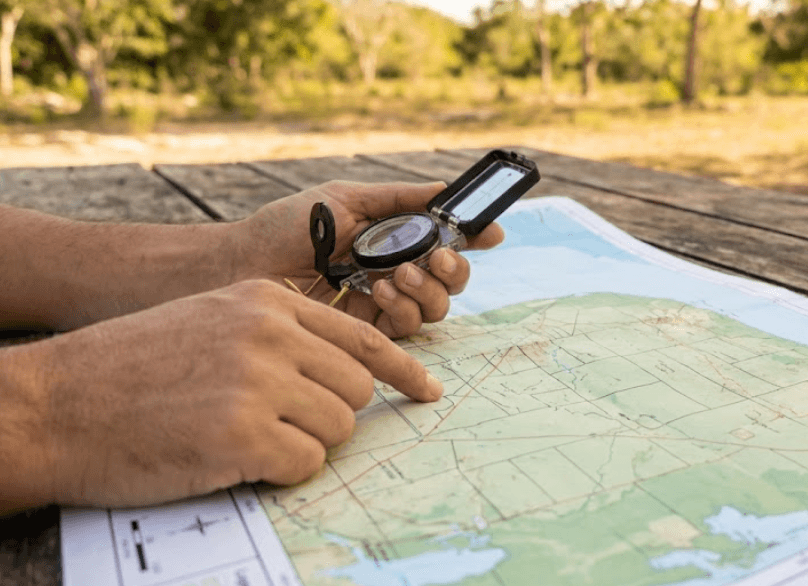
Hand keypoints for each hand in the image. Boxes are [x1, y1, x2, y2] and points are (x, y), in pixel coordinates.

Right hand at [28, 280, 441, 507]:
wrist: (54, 404)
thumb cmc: (132, 369)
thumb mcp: (210, 322)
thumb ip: (278, 334)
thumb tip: (349, 371)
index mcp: (266, 301)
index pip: (362, 336)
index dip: (401, 369)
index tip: (430, 391)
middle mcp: (270, 333)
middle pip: (356, 389)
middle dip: (328, 415)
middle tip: (277, 423)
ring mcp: (258, 382)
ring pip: (338, 428)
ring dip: (301, 443)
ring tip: (243, 436)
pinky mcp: (243, 434)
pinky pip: (306, 463)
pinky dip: (279, 470)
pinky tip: (232, 456)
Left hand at [229, 181, 504, 337]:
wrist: (243, 261)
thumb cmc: (288, 226)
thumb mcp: (346, 199)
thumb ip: (398, 198)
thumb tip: (446, 188)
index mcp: (395, 238)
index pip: (446, 241)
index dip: (474, 239)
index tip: (492, 234)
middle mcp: (396, 272)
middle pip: (451, 281)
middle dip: (456, 271)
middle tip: (440, 258)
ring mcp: (382, 304)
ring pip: (436, 309)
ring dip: (428, 291)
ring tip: (398, 274)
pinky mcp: (365, 332)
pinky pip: (405, 328)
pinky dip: (402, 309)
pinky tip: (379, 290)